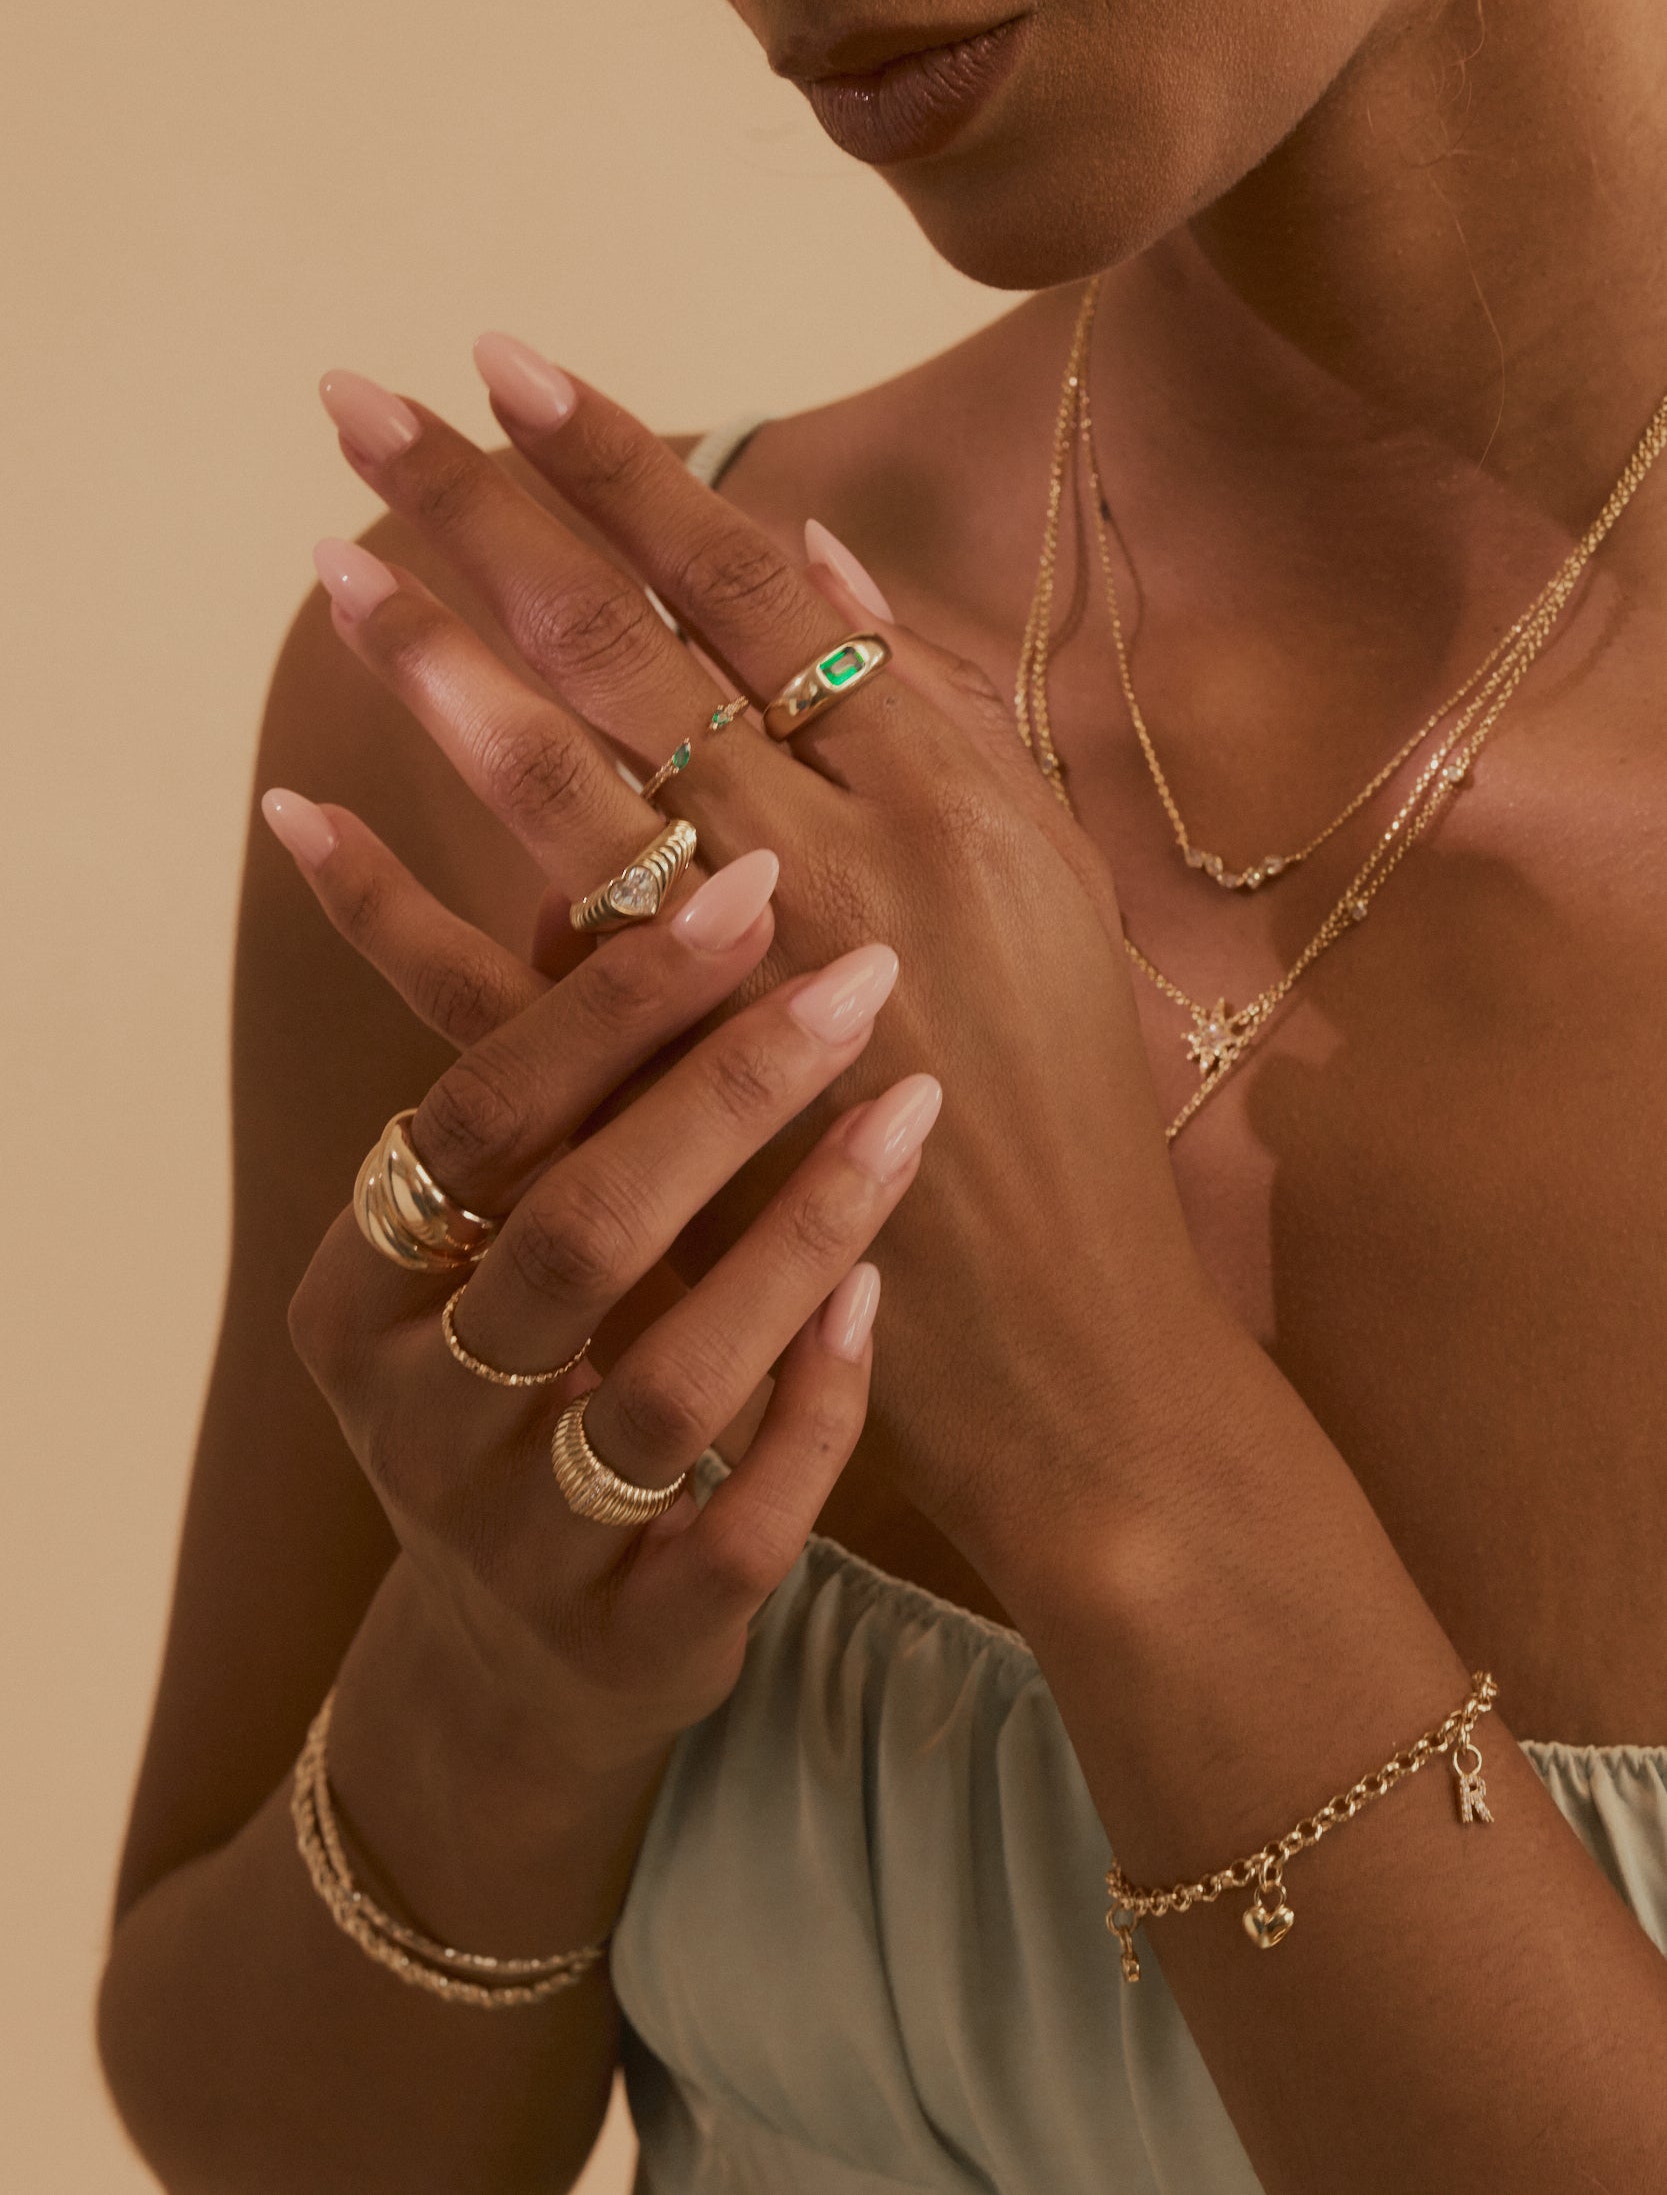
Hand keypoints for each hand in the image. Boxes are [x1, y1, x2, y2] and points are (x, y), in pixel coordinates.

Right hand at [279, 817, 938, 1776]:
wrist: (522, 1658)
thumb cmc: (528, 1383)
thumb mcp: (495, 1242)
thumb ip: (538, 1083)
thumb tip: (589, 869)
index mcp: (361, 1291)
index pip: (475, 1119)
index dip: (608, 999)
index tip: (742, 883)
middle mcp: (417, 1421)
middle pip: (575, 1238)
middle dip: (726, 1092)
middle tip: (863, 976)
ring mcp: (522, 1546)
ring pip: (668, 1386)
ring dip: (799, 1236)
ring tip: (911, 1114)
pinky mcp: (634, 1642)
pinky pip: (741, 1524)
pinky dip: (817, 1404)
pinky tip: (885, 1297)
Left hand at [304, 354, 1220, 1603]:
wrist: (1063, 1326)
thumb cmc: (1063, 1090)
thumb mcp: (1043, 873)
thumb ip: (937, 713)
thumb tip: (822, 562)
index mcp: (944, 786)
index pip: (752, 582)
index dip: (624, 467)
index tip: (512, 364)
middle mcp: (837, 858)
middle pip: (628, 647)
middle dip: (490, 509)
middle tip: (363, 398)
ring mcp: (739, 986)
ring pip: (561, 781)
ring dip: (436, 655)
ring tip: (330, 554)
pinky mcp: (662, 1109)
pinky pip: (492, 981)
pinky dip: (383, 894)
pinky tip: (294, 810)